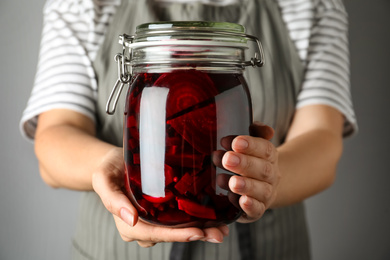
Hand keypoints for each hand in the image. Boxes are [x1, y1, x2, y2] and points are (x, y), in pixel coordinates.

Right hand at [92, 148, 228, 246]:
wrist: (114, 162)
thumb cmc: (107, 169)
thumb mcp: (104, 180)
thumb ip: (113, 200)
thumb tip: (132, 219)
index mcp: (129, 224)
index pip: (155, 234)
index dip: (176, 236)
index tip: (197, 233)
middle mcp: (143, 226)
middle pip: (171, 234)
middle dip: (196, 234)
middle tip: (219, 233)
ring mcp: (154, 220)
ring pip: (179, 228)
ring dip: (201, 229)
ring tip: (222, 226)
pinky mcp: (163, 210)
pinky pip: (180, 218)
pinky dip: (197, 218)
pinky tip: (213, 215)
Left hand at [222, 122, 279, 222]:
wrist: (262, 185)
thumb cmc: (250, 159)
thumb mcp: (251, 143)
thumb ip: (254, 132)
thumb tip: (256, 125)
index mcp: (269, 156)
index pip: (265, 149)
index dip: (251, 145)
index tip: (235, 142)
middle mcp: (270, 175)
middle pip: (262, 169)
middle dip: (244, 164)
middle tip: (227, 159)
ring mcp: (265, 193)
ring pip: (261, 190)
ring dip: (246, 186)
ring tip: (231, 181)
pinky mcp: (257, 210)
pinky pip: (257, 210)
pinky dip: (250, 206)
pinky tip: (241, 201)